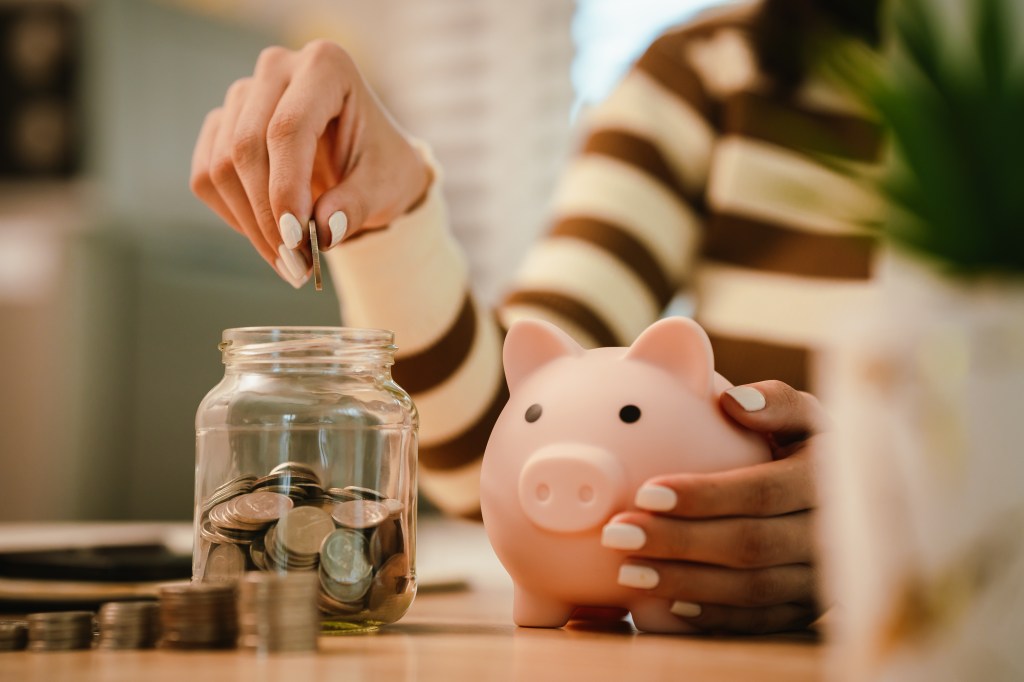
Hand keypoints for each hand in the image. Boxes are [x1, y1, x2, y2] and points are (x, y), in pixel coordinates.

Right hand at [190, 40, 430, 285]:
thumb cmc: (382, 167)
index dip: (285, 187)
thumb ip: (356, 205)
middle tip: (296, 266)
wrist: (369, 164)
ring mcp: (243, 94)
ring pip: (222, 166)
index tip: (295, 239)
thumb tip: (324, 231)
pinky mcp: (222, 124)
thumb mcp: (386, 188)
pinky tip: (269, 237)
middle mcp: (277, 68)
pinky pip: (206, 177)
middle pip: (247, 147)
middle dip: (268, 215)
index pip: (288, 128)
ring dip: (251, 224)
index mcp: (326, 66)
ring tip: (290, 263)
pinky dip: (234, 216)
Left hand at [601, 380, 828, 633]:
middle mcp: (831, 535)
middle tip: (619, 533)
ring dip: (685, 583)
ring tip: (629, 570)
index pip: (761, 492)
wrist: (855, 508)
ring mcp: (822, 579)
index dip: (704, 496)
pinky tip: (666, 608)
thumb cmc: (813, 450)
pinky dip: (713, 618)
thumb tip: (734, 400)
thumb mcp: (808, 418)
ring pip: (752, 590)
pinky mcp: (809, 609)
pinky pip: (759, 621)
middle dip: (679, 542)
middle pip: (750, 546)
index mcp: (827, 480)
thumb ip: (776, 402)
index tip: (646, 492)